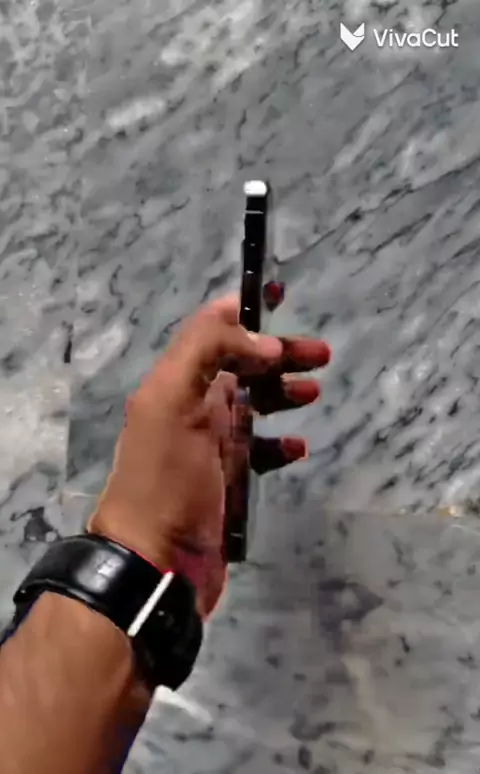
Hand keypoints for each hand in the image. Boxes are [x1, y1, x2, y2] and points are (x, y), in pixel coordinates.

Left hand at [87, 289, 329, 617]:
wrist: (156, 561)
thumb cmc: (165, 478)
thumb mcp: (173, 401)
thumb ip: (208, 351)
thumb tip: (263, 343)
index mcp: (176, 384)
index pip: (211, 330)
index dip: (244, 310)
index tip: (280, 295)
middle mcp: (191, 408)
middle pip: (240, 366)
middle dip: (278, 354)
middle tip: (320, 354)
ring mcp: (209, 446)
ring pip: (252, 406)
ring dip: (282, 393)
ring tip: (312, 391)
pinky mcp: (226, 481)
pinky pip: (257, 452)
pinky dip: (278, 444)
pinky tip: (296, 448)